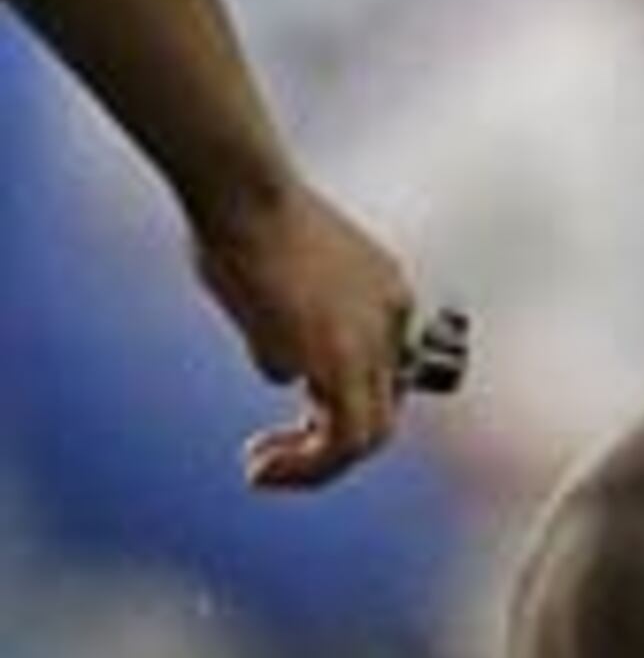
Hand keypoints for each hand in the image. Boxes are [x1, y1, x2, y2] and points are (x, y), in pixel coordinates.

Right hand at [186, 178, 436, 491]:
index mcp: (385, 291)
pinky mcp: (342, 362)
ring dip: (314, 466)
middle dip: (326, 442)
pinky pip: (344, 441)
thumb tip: (282, 371)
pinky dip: (308, 466)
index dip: (331, 399)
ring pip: (368, 435)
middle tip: (270, 457)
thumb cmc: (238, 213)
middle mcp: (392, 322)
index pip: (376, 368)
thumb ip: (282, 324)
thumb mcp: (270, 271)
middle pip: (379, 407)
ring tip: (262, 473)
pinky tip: (264, 469)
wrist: (244, 184)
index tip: (288, 412)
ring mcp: (372, 344)